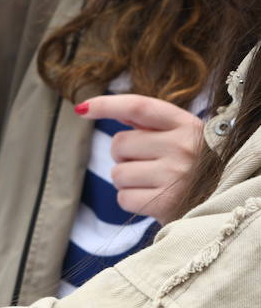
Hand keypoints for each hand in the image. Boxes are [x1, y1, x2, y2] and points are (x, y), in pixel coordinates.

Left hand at [76, 94, 203, 221]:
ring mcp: (175, 175)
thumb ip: (151, 124)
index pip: (139, 107)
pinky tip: (152, 198)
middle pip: (119, 144)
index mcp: (186, 125)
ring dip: (126, 181)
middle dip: (123, 156)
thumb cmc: (195, 167)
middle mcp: (182, 147)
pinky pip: (123, 198)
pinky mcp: (166, 203)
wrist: (224, 202)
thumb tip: (114, 110)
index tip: (82, 108)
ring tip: (152, 183)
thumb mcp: (183, 137)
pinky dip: (131, 200)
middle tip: (147, 164)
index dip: (107, 105)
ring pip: (117, 174)